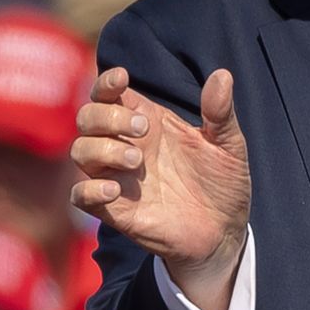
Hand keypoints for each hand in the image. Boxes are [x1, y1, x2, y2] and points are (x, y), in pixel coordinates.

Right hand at [71, 67, 251, 309]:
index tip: (121, 79)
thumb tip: (222, 75)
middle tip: (141, 129)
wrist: (223, 234)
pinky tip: (116, 191)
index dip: (107, 82)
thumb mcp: (229, 146)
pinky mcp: (114, 210)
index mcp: (149, 123)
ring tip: (136, 160)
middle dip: (106, 116)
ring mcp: (117, 177)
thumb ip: (220, 113)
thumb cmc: (223, 185)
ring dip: (101, 149)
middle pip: (88, 117)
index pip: (110, 94)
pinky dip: (89, 190)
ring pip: (80, 151)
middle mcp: (126, 145)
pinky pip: (80, 196)